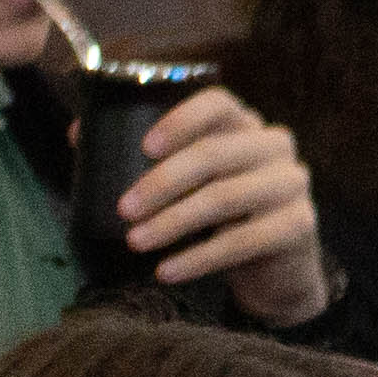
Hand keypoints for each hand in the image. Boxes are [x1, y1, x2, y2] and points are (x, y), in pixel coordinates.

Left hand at [114, 86, 334, 324]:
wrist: (276, 268)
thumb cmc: (220, 216)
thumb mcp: (190, 182)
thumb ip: (146, 157)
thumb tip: (78, 133)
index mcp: (246, 124)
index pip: (218, 104)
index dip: (180, 121)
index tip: (143, 148)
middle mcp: (274, 145)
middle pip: (214, 155)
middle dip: (162, 183)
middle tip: (123, 210)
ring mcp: (292, 183)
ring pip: (225, 198)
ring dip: (173, 222)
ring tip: (136, 242)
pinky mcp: (299, 225)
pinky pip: (242, 241)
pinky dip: (198, 259)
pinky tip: (165, 272)